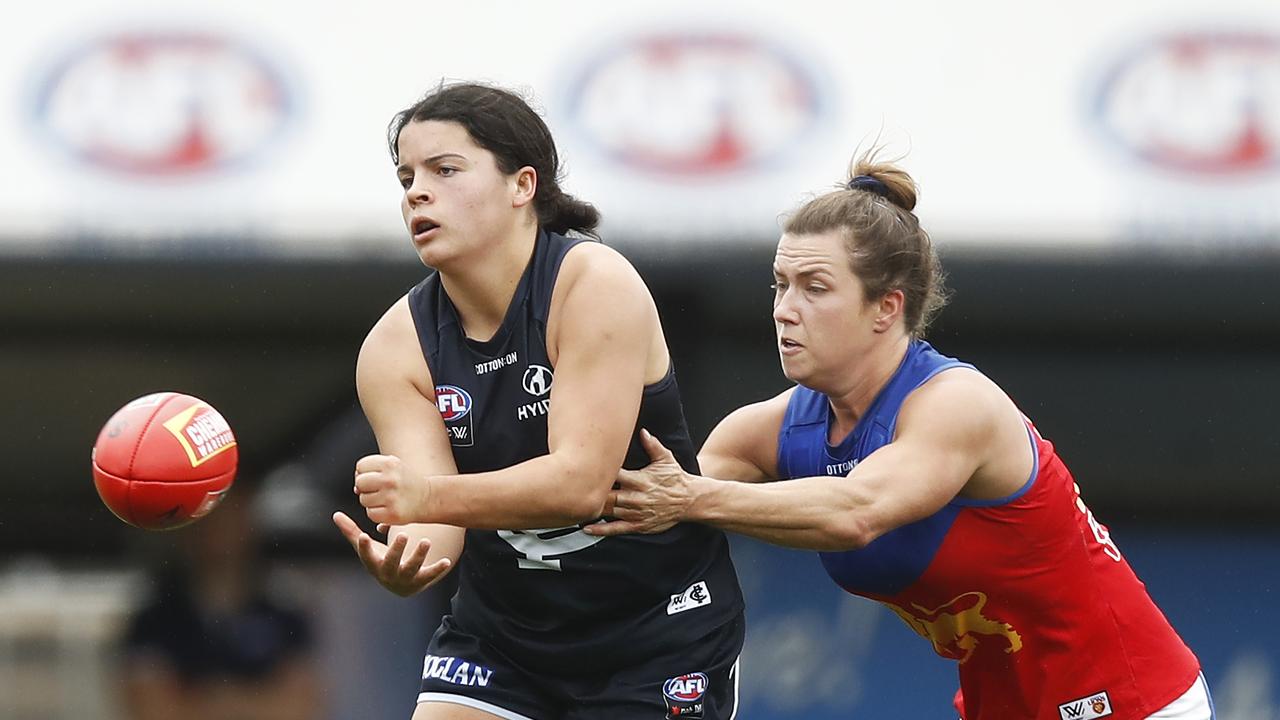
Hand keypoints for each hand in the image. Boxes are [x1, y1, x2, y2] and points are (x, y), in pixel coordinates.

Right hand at [332, 512, 450, 596]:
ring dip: (419, 556)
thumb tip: (335, 514)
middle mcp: (388, 573)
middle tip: (403, 536)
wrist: (398, 585)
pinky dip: (438, 569)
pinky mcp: (420, 581)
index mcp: (374, 564)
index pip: (366, 556)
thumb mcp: (366, 549)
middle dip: (397, 550)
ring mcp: (405, 578)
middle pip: (391, 563)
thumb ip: (352, 532)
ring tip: (426, 541)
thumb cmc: (380, 560)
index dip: (364, 547)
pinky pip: (429, 575)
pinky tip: (447, 561)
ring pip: (412, 568)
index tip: (364, 536)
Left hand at [353, 454, 428, 524]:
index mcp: (390, 463)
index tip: (375, 477)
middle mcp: (390, 479)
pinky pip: (370, 513)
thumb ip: (371, 471)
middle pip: (360, 483)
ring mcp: (391, 497)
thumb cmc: (405, 481)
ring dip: (370, 501)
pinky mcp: (392, 513)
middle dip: (365, 487)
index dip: (364, 472)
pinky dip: (376, 513)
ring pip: (363, 499)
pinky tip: (386, 508)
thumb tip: (356, 489)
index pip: (361, 466)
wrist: (428, 497)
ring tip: (384, 499)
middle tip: (378, 489)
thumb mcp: (392, 466)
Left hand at [585, 429, 691, 536]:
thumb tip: (643, 432)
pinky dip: (601, 529)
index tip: (585, 469)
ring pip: (610, 512)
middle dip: (593, 493)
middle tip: (574, 491)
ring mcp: (637, 513)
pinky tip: (588, 528)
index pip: (616, 475)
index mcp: (641, 479)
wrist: (690, 500)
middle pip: (609, 495)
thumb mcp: (666, 459)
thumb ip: (652, 445)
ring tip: (575, 507)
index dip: (600, 473)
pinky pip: (617, 529)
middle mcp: (637, 497)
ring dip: (593, 510)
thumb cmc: (676, 478)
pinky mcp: (639, 525)